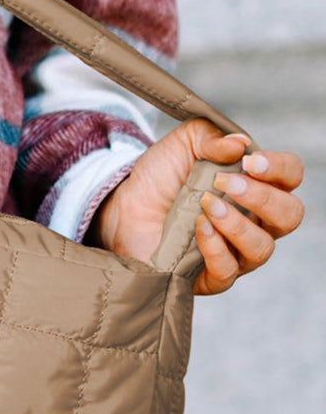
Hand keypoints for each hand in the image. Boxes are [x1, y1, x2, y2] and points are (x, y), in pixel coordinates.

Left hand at [86, 117, 304, 295]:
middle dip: (262, 198)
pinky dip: (216, 248)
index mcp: (257, 185)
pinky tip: (198, 228)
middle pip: (289, 216)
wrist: (124, 206)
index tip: (250, 162)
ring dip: (237, 225)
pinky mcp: (211, 276)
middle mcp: (256, 221)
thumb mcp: (183, 144)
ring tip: (207, 206)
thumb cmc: (160, 177)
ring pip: (262, 248)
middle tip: (226, 183)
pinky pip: (229, 271)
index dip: (280, 169)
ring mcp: (237, 251)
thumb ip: (211, 137)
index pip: (290, 177)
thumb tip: (240, 143)